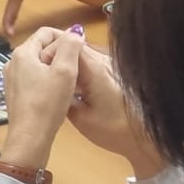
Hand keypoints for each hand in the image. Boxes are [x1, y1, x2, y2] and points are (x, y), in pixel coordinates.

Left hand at [0, 28, 80, 168]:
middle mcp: (13, 62)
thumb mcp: (65, 71)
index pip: (47, 32)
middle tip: (78, 69)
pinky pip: (35, 78)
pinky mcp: (16, 93)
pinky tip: (59, 93)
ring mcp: (13, 78)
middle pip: (42, 47)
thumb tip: (74, 32)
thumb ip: (71, 46)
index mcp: (23, 53)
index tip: (81, 51)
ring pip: (40, 63)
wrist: (30, 137)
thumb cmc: (47, 103)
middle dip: (62, 54)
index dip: (66, 37)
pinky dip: (48, 80)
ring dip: (57, 68)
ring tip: (71, 82)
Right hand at [35, 28, 164, 176]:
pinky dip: (79, 70)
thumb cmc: (112, 130)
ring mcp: (111, 65)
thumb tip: (50, 84)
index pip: (67, 45)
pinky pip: (92, 63)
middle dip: (59, 57)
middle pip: (75, 47)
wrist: (144, 138)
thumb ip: (62, 95)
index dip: (51, 52)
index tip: (39, 67)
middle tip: (45, 76)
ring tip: (57, 82)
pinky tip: (74, 88)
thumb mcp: (79, 118)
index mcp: (94, 69)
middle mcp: (104, 61)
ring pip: (83, 54)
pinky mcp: (115, 72)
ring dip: (69, 64)